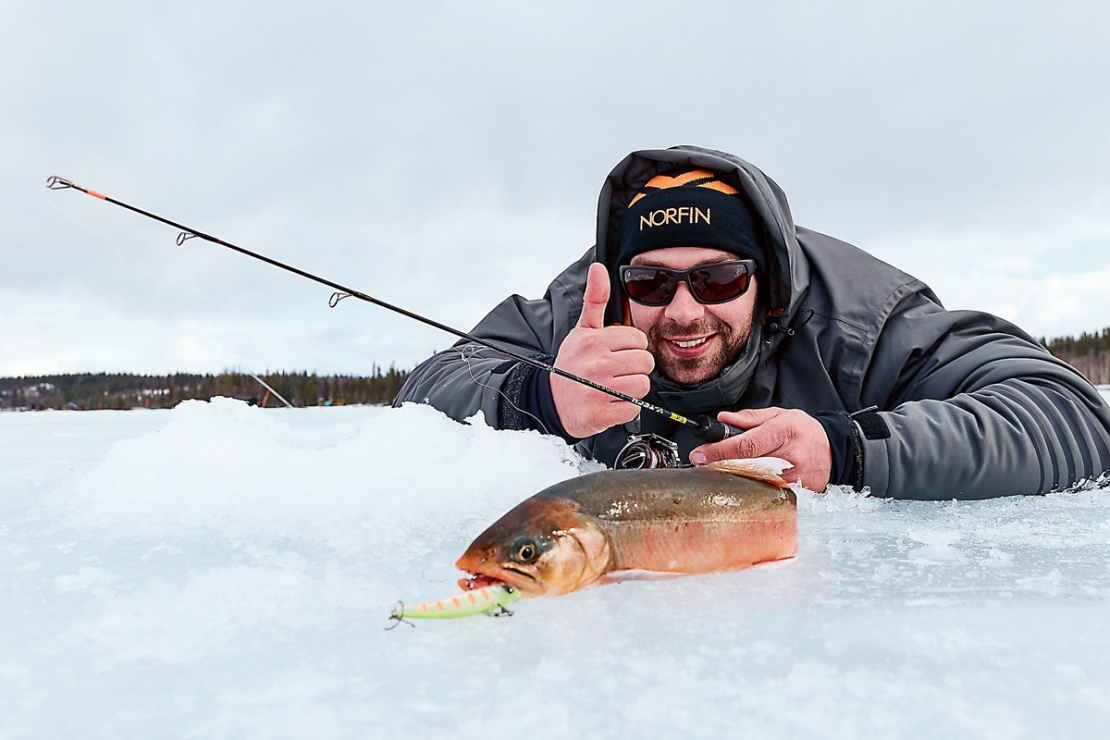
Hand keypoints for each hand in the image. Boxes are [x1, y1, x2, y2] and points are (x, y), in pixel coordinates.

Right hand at [551, 263, 654, 438]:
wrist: (551, 401)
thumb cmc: (572, 363)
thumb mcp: (582, 330)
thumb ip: (595, 299)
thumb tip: (599, 267)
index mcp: (593, 340)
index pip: (638, 339)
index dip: (632, 346)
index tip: (618, 353)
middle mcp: (595, 363)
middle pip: (645, 362)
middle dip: (635, 367)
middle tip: (618, 371)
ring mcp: (597, 389)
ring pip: (642, 384)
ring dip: (633, 388)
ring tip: (615, 386)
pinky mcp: (600, 413)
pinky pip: (633, 407)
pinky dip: (625, 407)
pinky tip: (610, 401)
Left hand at [689, 407, 831, 490]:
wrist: (835, 451)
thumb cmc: (804, 432)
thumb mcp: (780, 415)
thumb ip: (750, 418)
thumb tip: (723, 419)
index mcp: (784, 431)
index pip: (745, 445)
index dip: (719, 451)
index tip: (699, 454)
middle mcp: (789, 456)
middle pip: (745, 465)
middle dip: (720, 464)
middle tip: (704, 461)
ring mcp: (793, 478)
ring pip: (752, 481)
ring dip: (733, 476)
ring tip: (727, 468)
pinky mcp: (795, 493)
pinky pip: (764, 492)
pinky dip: (750, 486)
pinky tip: (747, 480)